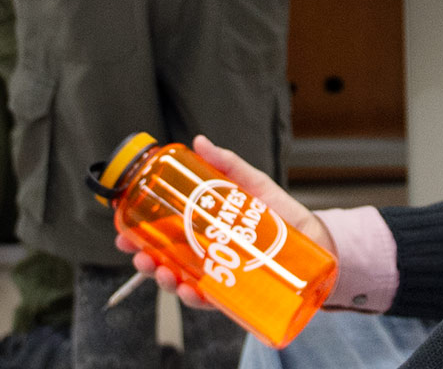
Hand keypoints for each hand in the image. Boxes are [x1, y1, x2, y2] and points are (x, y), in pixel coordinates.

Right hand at [111, 135, 333, 310]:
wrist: (319, 243)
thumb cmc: (283, 215)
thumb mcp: (253, 185)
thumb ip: (228, 165)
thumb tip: (199, 140)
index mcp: (203, 231)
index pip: (163, 235)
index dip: (139, 235)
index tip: (123, 230)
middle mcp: (207, 256)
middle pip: (165, 260)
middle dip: (144, 259)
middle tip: (135, 252)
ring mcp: (220, 276)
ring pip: (181, 282)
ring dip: (164, 280)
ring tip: (160, 271)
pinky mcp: (237, 295)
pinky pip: (210, 301)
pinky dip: (195, 298)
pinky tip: (188, 290)